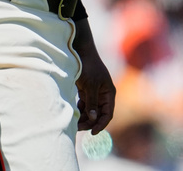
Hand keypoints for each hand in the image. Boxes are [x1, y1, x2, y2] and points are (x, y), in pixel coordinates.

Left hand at [73, 19, 114, 133]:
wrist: (79, 50)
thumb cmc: (87, 66)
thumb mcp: (90, 85)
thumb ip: (92, 102)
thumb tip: (94, 118)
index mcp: (109, 93)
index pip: (108, 114)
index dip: (101, 124)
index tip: (92, 133)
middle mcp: (103, 94)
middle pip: (98, 114)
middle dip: (90, 122)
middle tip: (78, 128)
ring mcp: (94, 92)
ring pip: (91, 110)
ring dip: (84, 117)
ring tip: (74, 122)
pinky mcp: (86, 90)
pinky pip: (84, 104)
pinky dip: (80, 109)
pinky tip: (73, 112)